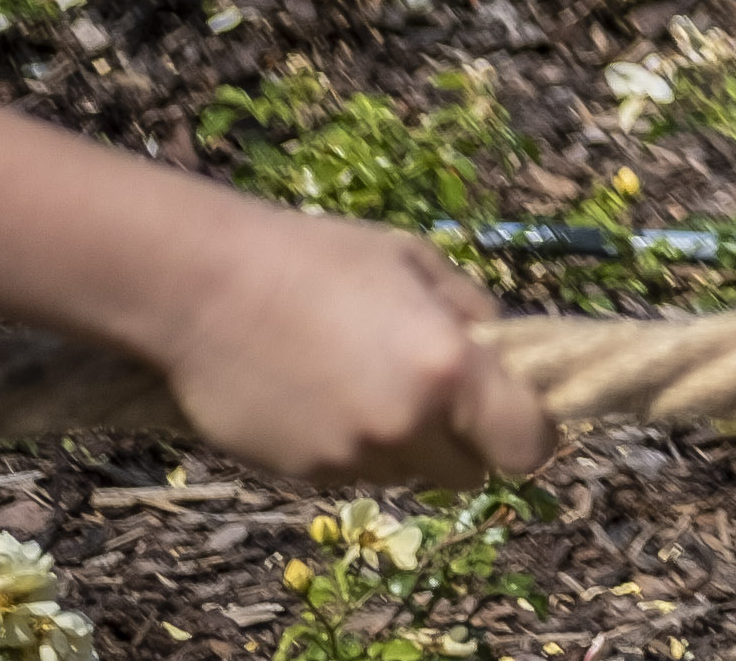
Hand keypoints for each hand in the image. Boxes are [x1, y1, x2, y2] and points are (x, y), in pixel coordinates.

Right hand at [145, 206, 553, 485]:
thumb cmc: (318, 259)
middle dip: (466, 441)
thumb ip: (473, 314)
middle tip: (440, 395)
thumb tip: (507, 350)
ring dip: (406, 445)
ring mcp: (350, 458)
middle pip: (469, 472)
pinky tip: (322, 398)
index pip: (527, 445)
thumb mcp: (416, 264)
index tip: (518, 412)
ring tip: (366, 383)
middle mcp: (406, 426)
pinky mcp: (301, 476)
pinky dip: (354, 449)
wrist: (203, 290)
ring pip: (408, 474)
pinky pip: (353, 474)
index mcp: (449, 370)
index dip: (531, 433)